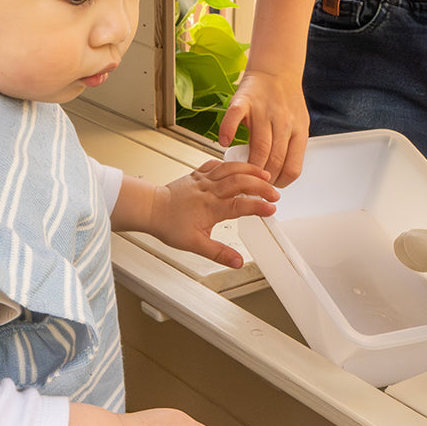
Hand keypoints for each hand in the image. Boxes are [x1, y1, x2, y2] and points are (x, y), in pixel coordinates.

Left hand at [149, 160, 277, 267]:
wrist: (151, 208)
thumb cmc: (170, 225)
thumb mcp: (195, 244)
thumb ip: (218, 252)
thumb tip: (237, 262)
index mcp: (210, 208)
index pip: (239, 205)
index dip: (258, 206)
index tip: (272, 209)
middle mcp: (209, 190)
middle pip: (240, 182)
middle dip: (260, 185)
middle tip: (275, 193)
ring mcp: (203, 179)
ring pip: (230, 168)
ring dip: (249, 169)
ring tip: (265, 173)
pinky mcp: (197, 174)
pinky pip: (216, 164)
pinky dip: (230, 163)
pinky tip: (239, 166)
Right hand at [217, 69, 309, 186]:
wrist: (276, 70)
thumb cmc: (285, 100)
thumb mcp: (299, 124)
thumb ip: (291, 147)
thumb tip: (282, 176)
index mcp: (299, 130)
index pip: (292, 167)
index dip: (280, 182)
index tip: (271, 187)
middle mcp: (284, 121)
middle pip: (275, 160)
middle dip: (263, 177)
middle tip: (254, 183)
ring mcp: (263, 110)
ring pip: (259, 146)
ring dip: (249, 164)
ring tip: (242, 171)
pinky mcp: (244, 100)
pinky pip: (234, 117)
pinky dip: (228, 130)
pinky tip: (224, 142)